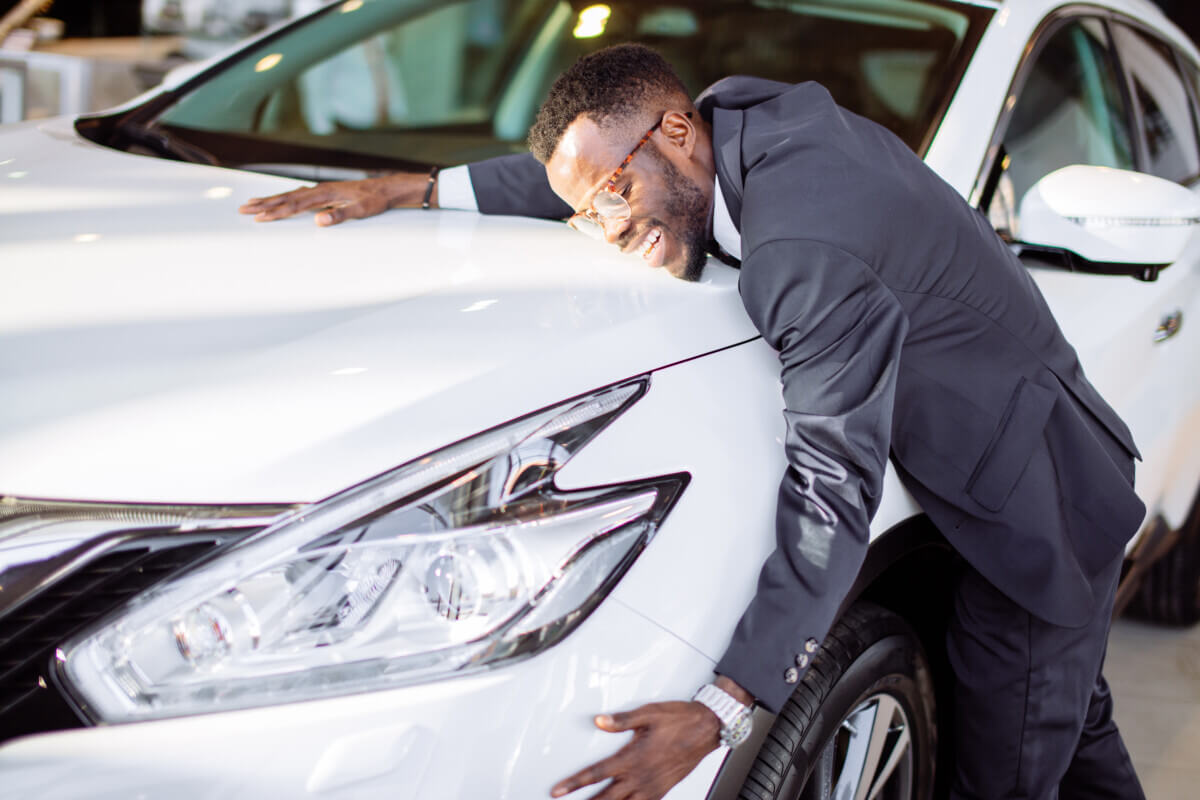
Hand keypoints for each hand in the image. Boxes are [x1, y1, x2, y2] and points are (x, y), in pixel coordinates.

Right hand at [238, 172, 431, 224]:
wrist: (386, 188)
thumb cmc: (375, 200)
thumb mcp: (360, 210)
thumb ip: (340, 215)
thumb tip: (319, 221)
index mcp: (324, 194)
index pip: (295, 205)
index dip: (276, 212)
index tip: (259, 217)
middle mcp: (320, 189)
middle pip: (286, 197)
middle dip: (264, 204)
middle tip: (243, 208)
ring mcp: (322, 190)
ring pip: (290, 195)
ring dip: (271, 200)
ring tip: (253, 204)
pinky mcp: (325, 193)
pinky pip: (299, 195)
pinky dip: (286, 198)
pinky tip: (281, 200)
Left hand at [550, 701, 720, 799]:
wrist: (708, 729)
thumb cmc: (680, 720)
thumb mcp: (648, 714)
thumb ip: (622, 720)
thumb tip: (599, 721)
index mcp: (633, 757)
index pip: (595, 774)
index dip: (573, 784)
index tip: (558, 791)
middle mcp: (641, 776)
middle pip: (606, 799)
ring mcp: (653, 786)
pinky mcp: (664, 790)